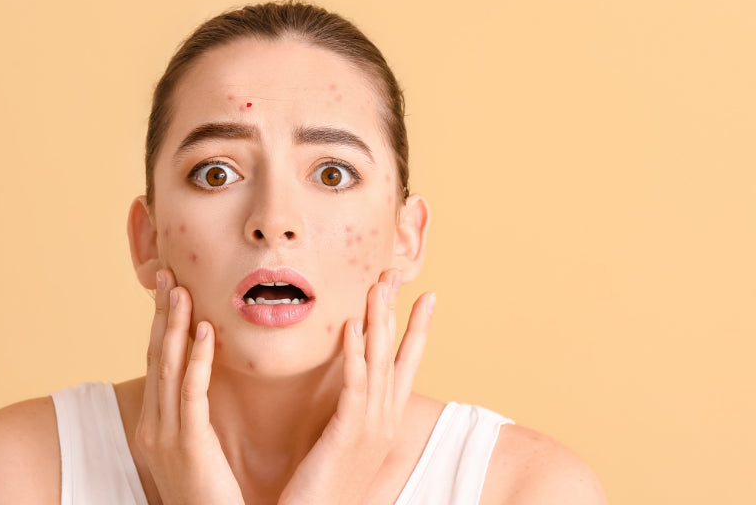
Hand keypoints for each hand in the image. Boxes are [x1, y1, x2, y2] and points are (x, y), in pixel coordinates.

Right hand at [133, 269, 244, 503]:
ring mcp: (167, 437)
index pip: (156, 364)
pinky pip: (191, 393)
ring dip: (175, 325)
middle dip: (161, 314)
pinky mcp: (189, 445)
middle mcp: (154, 427)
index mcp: (155, 426)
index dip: (161, 325)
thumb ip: (197, 420)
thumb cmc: (212, 498)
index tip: (168, 289)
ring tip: (183, 290)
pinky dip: (196, 359)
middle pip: (156, 358)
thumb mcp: (197, 452)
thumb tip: (207, 386)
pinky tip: (205, 332)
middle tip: (167, 273)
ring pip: (168, 368)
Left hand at [278, 269, 435, 504]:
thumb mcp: (347, 447)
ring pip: (378, 363)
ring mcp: (371, 427)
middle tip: (399, 272)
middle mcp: (385, 420)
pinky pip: (354, 387)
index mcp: (386, 421)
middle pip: (397, 355)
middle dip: (399, 311)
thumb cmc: (327, 491)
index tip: (428, 296)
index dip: (417, 328)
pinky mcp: (348, 435)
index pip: (406, 364)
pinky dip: (354, 355)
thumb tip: (352, 398)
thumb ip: (352, 418)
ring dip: (378, 321)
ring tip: (378, 285)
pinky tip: (350, 327)